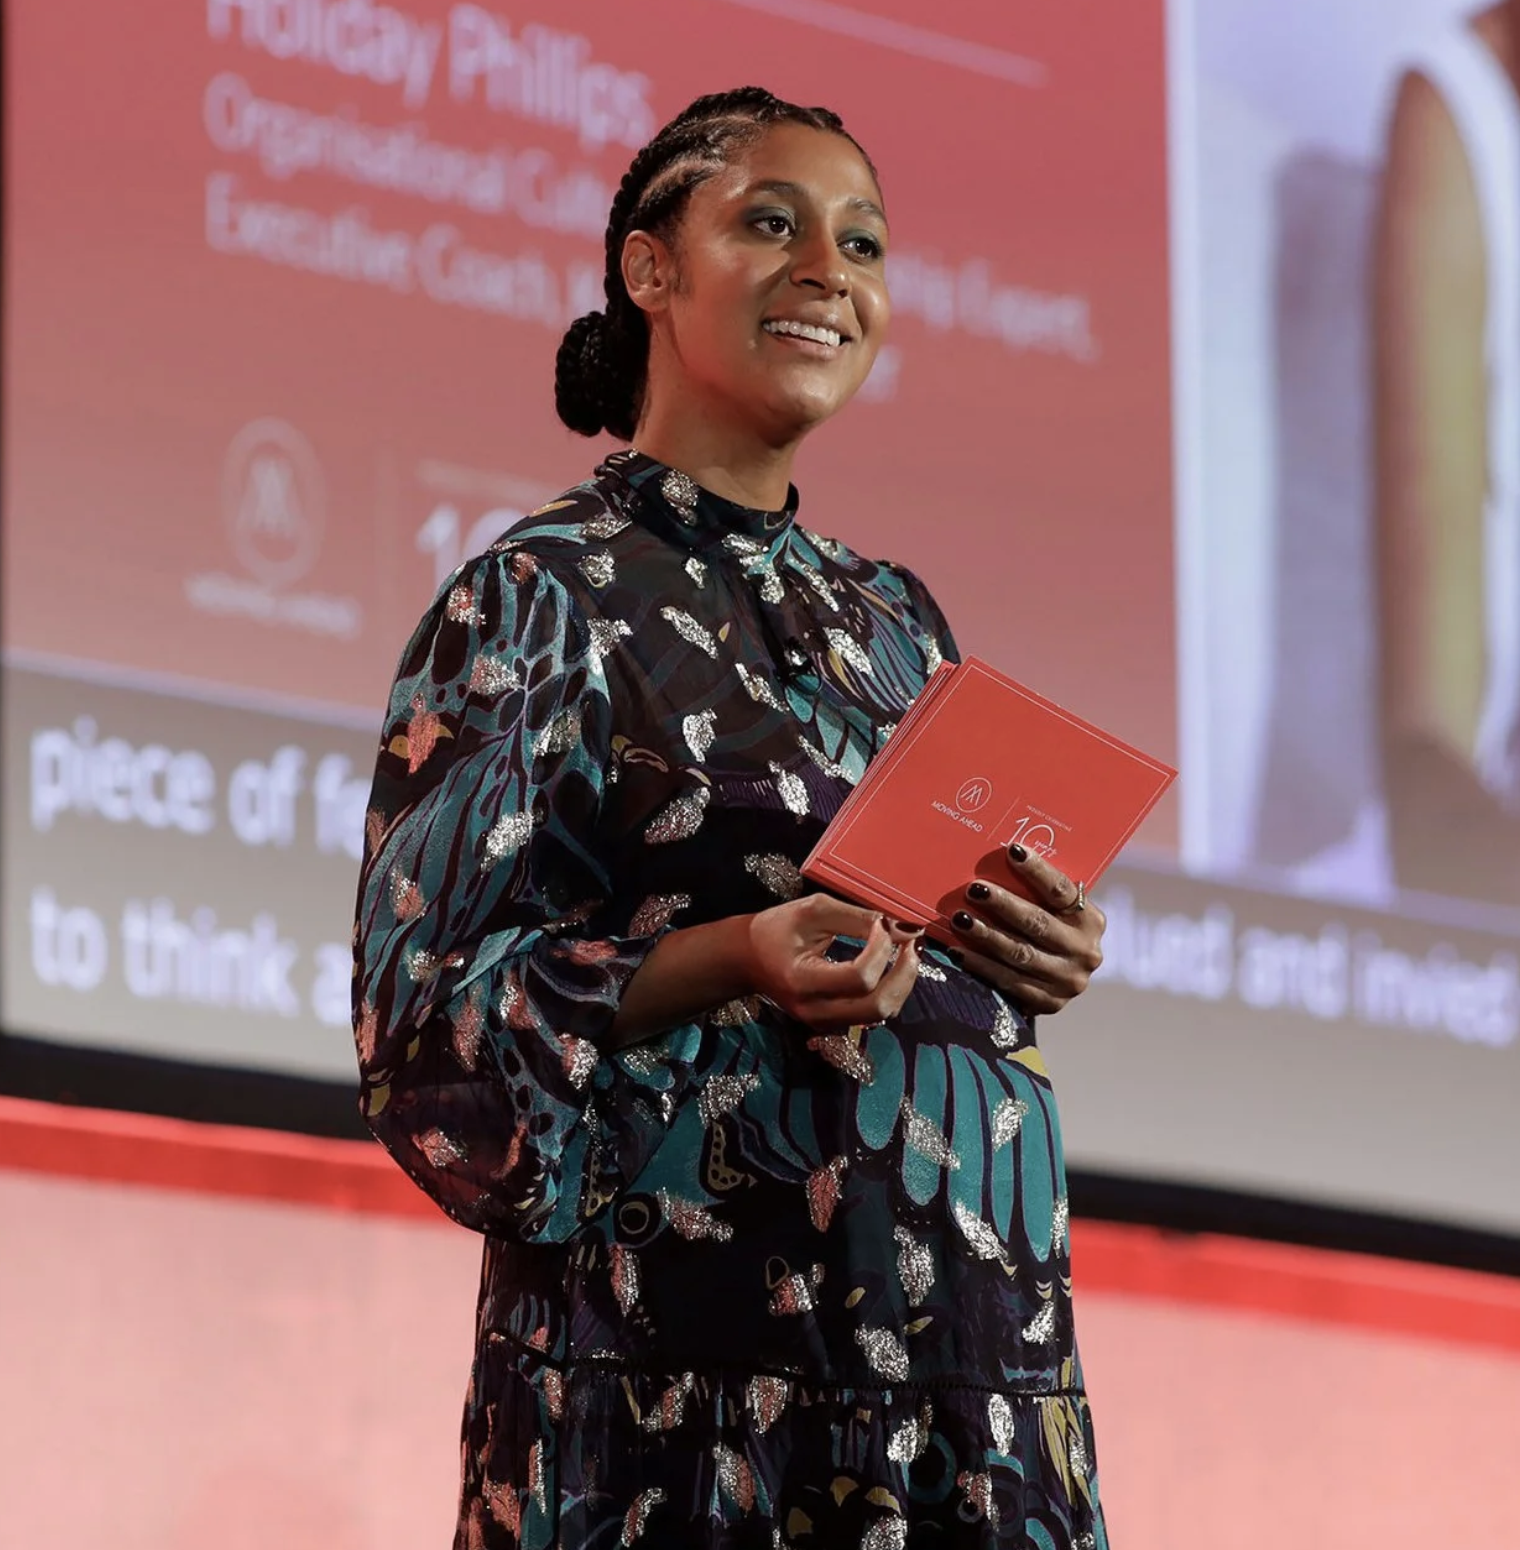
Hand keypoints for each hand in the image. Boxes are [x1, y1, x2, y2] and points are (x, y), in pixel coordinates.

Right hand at [746, 895, 920, 1032]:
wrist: (748, 959)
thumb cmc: (778, 929)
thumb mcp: (814, 911)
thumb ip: (858, 918)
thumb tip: (903, 928)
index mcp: (802, 981)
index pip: (859, 977)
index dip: (880, 950)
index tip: (883, 923)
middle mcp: (814, 1011)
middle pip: (877, 1007)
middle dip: (904, 974)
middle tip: (911, 943)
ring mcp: (824, 1023)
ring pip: (881, 1014)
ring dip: (902, 983)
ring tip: (905, 952)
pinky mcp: (833, 1024)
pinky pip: (873, 1014)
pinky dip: (890, 991)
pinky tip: (890, 967)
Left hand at [948, 845, 1104, 1015]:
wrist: (1059, 981)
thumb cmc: (1050, 930)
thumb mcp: (1056, 912)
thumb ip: (1038, 893)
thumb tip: (998, 858)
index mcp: (1090, 920)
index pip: (1061, 890)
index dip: (1037, 870)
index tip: (1013, 850)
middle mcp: (1085, 951)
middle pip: (1038, 923)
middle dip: (1003, 904)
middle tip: (974, 889)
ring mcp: (1068, 980)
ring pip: (1020, 953)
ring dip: (986, 935)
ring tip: (960, 919)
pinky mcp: (1049, 1002)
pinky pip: (1008, 981)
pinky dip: (981, 965)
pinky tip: (959, 951)